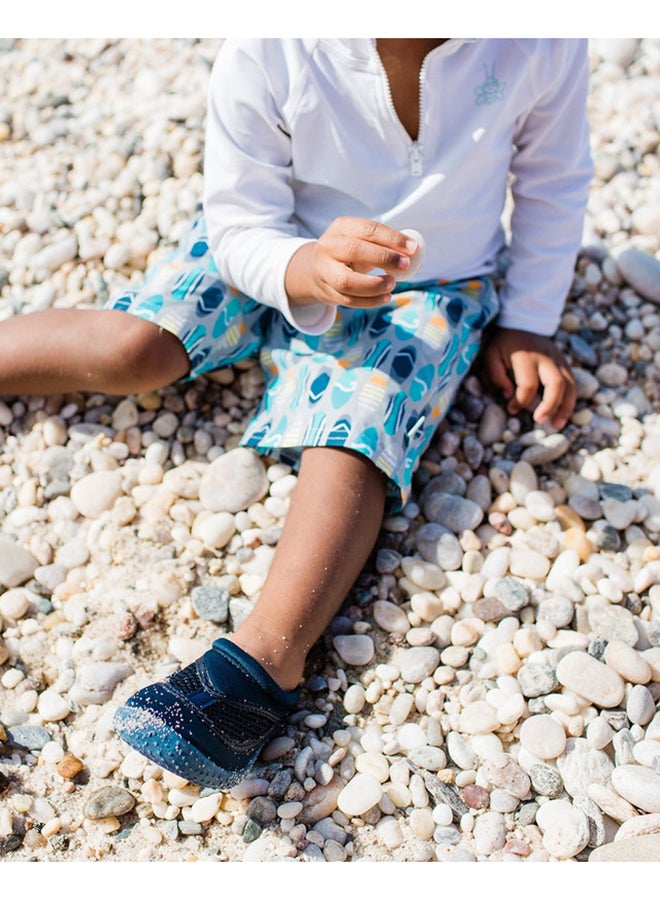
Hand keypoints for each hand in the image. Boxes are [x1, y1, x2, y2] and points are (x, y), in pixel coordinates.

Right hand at [285, 217, 419, 309]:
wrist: (317, 269)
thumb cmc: (350, 253)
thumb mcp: (364, 241)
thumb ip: (386, 245)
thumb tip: (415, 254)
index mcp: (341, 227)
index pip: (368, 229)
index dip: (392, 238)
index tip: (413, 248)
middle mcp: (328, 246)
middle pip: (354, 250)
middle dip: (383, 258)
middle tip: (405, 266)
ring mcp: (324, 271)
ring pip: (347, 281)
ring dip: (374, 285)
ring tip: (392, 284)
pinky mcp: (327, 291)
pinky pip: (348, 300)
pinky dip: (370, 301)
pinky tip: (385, 297)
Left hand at [479, 327, 576, 429]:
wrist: (522, 321)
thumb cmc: (503, 343)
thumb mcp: (490, 355)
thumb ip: (495, 376)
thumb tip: (509, 395)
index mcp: (526, 356)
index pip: (528, 384)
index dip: (520, 401)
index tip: (511, 409)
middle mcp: (546, 358)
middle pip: (556, 383)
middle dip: (550, 405)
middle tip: (540, 421)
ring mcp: (558, 359)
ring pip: (570, 385)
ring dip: (566, 407)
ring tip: (557, 425)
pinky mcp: (564, 362)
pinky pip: (572, 383)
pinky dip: (570, 400)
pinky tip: (562, 415)